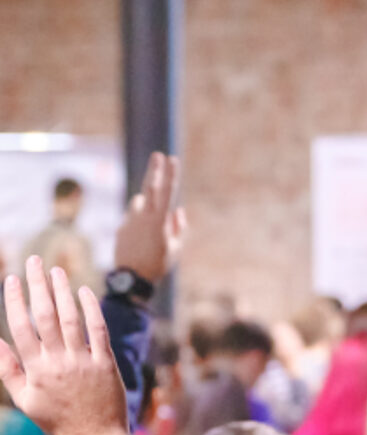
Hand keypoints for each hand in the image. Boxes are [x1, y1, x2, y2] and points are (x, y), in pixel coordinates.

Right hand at [0, 258, 137, 434]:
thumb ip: (9, 370)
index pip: (21, 327)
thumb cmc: (57, 420)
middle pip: (44, 315)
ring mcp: (83, 360)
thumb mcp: (25, 399)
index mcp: (35, 369)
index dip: (16, 300)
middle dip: (37, 285)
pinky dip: (91, 308)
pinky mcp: (105, 362)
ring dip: (62, 291)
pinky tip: (84, 291)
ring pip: (70, 318)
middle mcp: (58, 361)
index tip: (12, 278)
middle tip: (34, 261)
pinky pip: (98, 330)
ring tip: (56, 270)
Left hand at [114, 152, 187, 282]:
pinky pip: (133, 218)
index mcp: (159, 220)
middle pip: (149, 188)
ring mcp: (129, 220)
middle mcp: (142, 216)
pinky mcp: (121, 227)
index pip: (167, 192)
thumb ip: (178, 226)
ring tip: (152, 227)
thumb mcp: (175, 248)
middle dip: (155, 170)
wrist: (130, 278)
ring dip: (147, 206)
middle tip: (158, 156)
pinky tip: (142, 241)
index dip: (170, 175)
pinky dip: (139, 223)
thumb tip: (178, 211)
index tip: (173, 159)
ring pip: (140, 204)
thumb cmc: (158, 264)